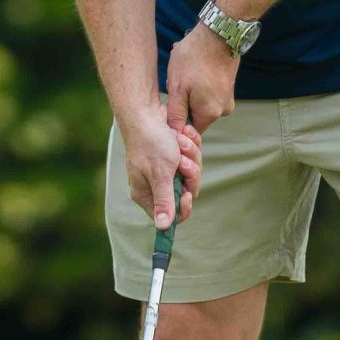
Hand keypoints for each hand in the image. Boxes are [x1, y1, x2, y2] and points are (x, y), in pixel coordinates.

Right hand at [121, 107, 202, 229]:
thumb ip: (164, 201)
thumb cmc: (150, 142)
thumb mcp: (160, 174)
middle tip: (181, 160)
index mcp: (146, 193)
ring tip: (180, 141)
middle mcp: (155, 183)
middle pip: (187, 191)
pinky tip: (183, 134)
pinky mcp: (174, 155)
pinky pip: (193, 157)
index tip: (187, 193)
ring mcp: (166, 168)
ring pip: (193, 172)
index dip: (183, 206)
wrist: (146, 111)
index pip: (171, 215)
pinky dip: (191, 145)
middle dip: (189, 172)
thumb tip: (162, 228)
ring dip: (191, 155)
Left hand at [164, 23, 239, 139]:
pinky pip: (209, 92)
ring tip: (187, 72)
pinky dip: (199, 83)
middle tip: (178, 82)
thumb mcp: (177, 87)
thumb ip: (176, 114)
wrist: (218, 34)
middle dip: (184, 101)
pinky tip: (194, 68)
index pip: (190, 130)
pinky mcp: (228, 86)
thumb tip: (175, 133)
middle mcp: (223, 111)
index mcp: (210, 114)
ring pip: (201, 102)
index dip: (178, 118)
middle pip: (196, 115)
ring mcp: (228, 98)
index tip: (172, 100)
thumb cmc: (193, 59)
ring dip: (190, 91)